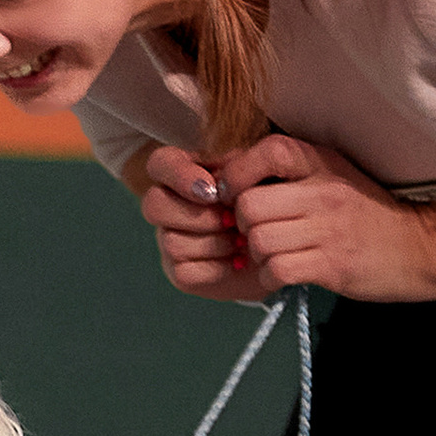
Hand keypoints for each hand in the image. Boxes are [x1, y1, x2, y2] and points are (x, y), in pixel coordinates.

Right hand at [136, 144, 267, 301]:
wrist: (281, 242)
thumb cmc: (267, 198)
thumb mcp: (258, 173)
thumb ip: (237, 166)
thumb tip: (218, 182)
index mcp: (182, 171)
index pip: (160, 163)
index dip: (180, 176)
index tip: (213, 191)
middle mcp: (167, 204)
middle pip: (154, 205)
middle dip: (198, 216)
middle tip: (232, 221)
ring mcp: (168, 238)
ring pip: (171, 241)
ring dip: (214, 243)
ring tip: (243, 240)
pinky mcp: (179, 271)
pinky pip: (185, 272)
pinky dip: (217, 267)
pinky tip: (239, 260)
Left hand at [218, 134, 435, 300]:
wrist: (418, 248)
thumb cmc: (366, 213)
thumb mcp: (333, 176)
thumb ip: (290, 172)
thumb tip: (229, 177)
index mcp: (322, 163)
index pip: (269, 151)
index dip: (237, 172)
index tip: (233, 193)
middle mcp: (324, 192)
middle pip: (251, 204)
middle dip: (242, 223)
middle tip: (253, 231)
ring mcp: (329, 230)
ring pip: (260, 240)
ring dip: (256, 254)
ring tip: (272, 255)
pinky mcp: (333, 265)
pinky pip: (278, 270)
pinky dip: (270, 277)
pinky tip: (282, 273)